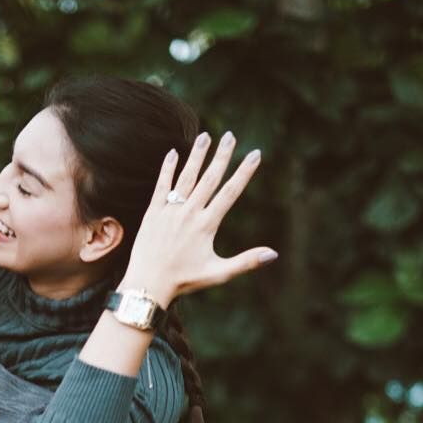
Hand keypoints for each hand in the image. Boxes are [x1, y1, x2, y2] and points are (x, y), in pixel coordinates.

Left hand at [120, 131, 276, 306]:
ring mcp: (170, 212)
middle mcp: (189, 214)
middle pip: (210, 179)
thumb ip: (246, 262)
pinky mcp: (153, 213)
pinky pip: (161, 186)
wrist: (148, 286)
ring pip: (186, 177)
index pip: (230, 192)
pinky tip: (173, 153)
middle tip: (230, 136)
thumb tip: (274, 254)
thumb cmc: (184, 282)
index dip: (244, 172)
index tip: (255, 154)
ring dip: (196, 156)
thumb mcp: (218, 274)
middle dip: (222, 155)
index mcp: (207, 225)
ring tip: (205, 136)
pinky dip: (167, 169)